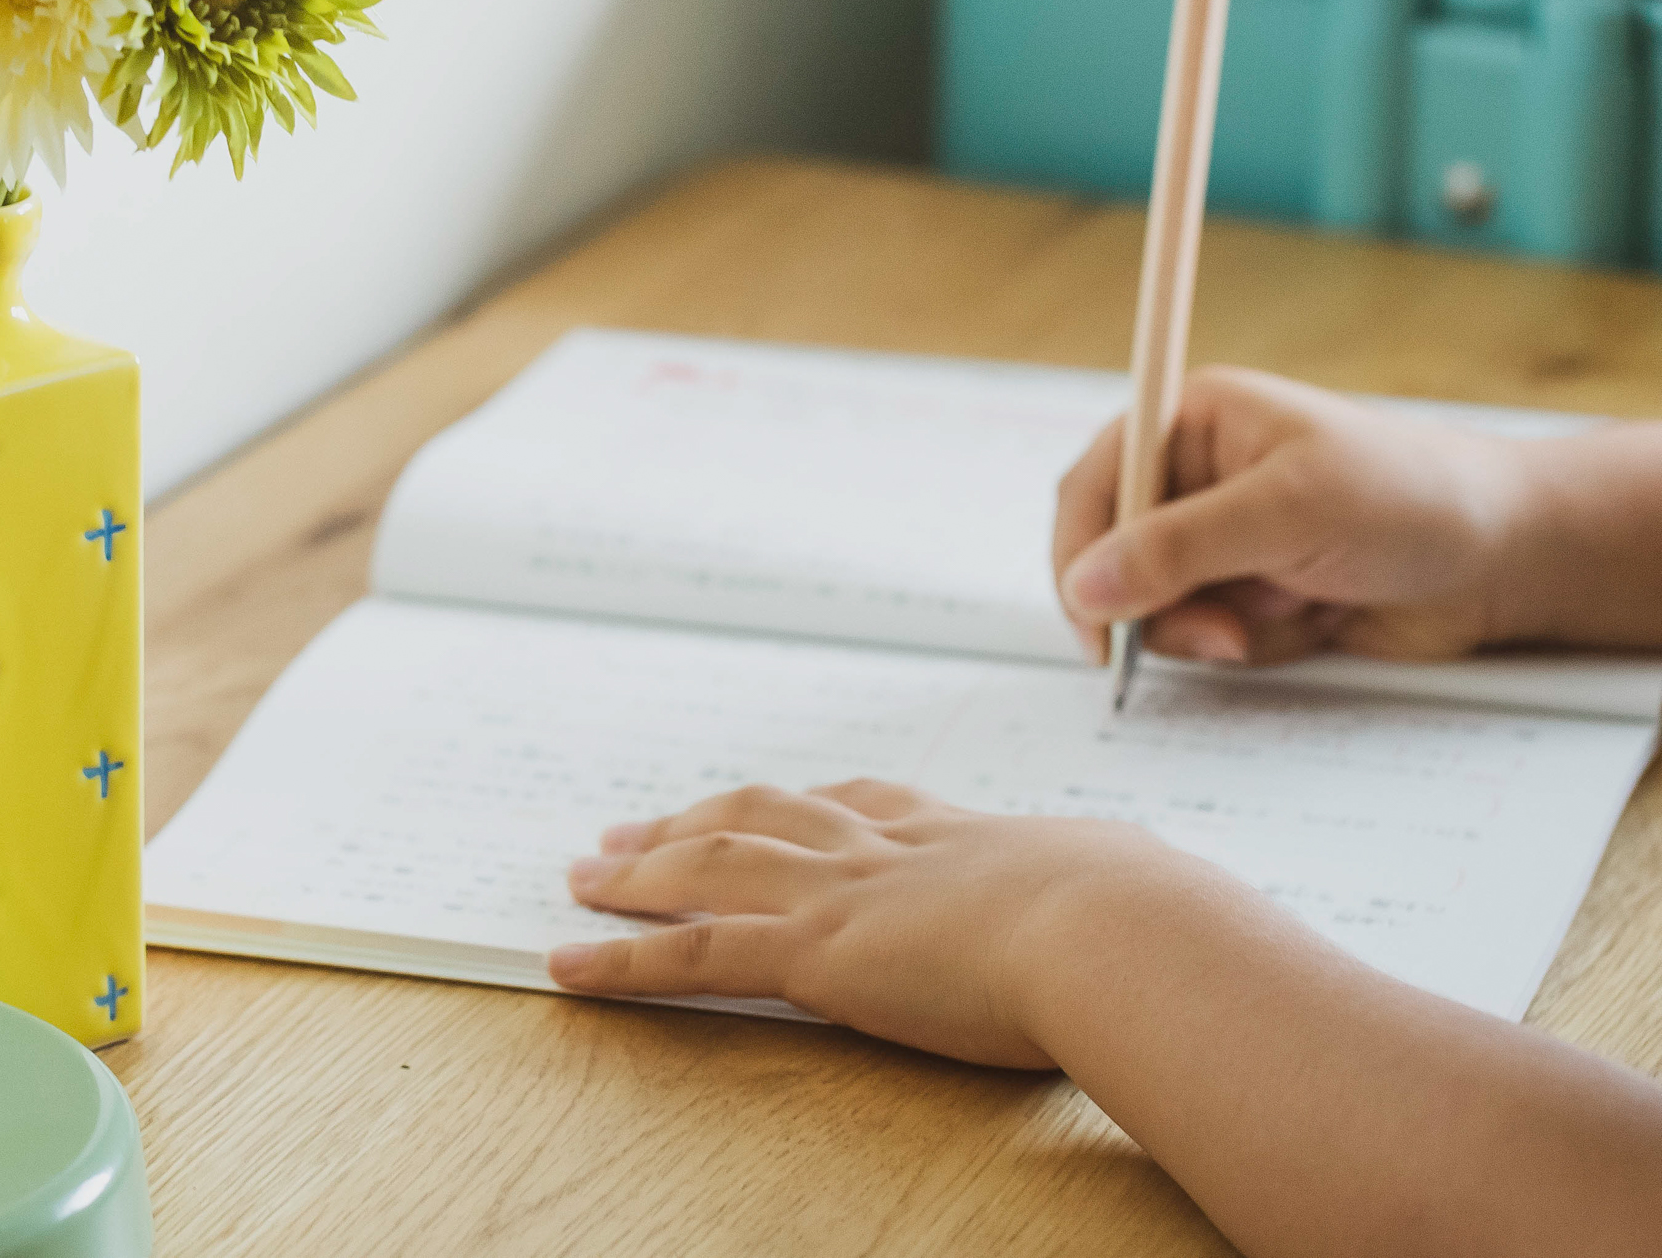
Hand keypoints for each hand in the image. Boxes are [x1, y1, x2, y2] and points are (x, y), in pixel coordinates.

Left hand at [546, 781, 1217, 1067]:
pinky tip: (568, 962)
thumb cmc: (1162, 931)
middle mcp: (889, 851)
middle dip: (697, 820)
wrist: (1128, 932)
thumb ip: (1143, 919)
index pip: (866, 805)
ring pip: (710, 870)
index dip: (807, 807)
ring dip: (639, 872)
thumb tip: (1193, 937)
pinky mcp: (813, 954)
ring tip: (582, 874)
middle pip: (767, 819)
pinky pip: (688, 956)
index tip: (771, 800)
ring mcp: (843, 895)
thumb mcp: (1152, 907)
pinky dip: (620, 959)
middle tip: (635, 828)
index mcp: (969, 837)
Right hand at [1053, 366, 1527, 667]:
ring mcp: (1225, 540)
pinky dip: (1247, 644)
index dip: (1079, 552)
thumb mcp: (1287, 511)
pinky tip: (1305, 623)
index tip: (1090, 619)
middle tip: (1215, 634)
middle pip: (1114, 554)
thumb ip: (1177, 548)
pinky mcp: (1253, 594)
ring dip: (1209, 628)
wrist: (1510, 559)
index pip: (1095, 484)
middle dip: (1158, 602)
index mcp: (1193, 422)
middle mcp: (1198, 478)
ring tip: (1277, 621)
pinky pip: (1207, 636)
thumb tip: (1084, 587)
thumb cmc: (1411, 498)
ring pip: (1157, 606)